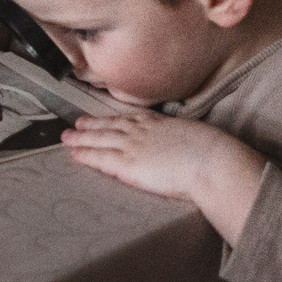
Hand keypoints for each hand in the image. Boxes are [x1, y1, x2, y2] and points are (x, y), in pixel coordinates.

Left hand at [62, 111, 267, 242]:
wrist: (212, 162)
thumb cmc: (215, 153)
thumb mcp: (198, 136)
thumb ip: (186, 138)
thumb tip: (192, 145)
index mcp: (160, 123)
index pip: (131, 119)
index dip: (114, 118)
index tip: (104, 117)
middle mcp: (142, 131)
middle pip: (110, 125)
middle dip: (92, 125)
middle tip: (76, 123)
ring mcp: (133, 146)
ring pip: (100, 139)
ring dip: (81, 139)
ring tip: (67, 137)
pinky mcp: (128, 164)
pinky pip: (100, 158)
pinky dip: (86, 155)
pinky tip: (74, 154)